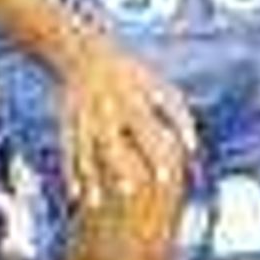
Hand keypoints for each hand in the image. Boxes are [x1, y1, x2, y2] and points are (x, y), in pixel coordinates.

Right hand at [55, 41, 196, 207]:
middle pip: (113, 143)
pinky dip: (70, 174)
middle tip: (131, 193)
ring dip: (90, 178)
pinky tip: (76, 196)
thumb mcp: (160, 88)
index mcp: (132, 102)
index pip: (147, 132)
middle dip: (120, 167)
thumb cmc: (133, 77)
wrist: (85, 55)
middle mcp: (106, 112)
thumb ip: (179, 117)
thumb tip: (193, 148)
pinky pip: (68, 153)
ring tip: (97, 204)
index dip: (156, 155)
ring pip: (85, 152)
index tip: (167, 179)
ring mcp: (84, 119)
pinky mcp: (67, 125)